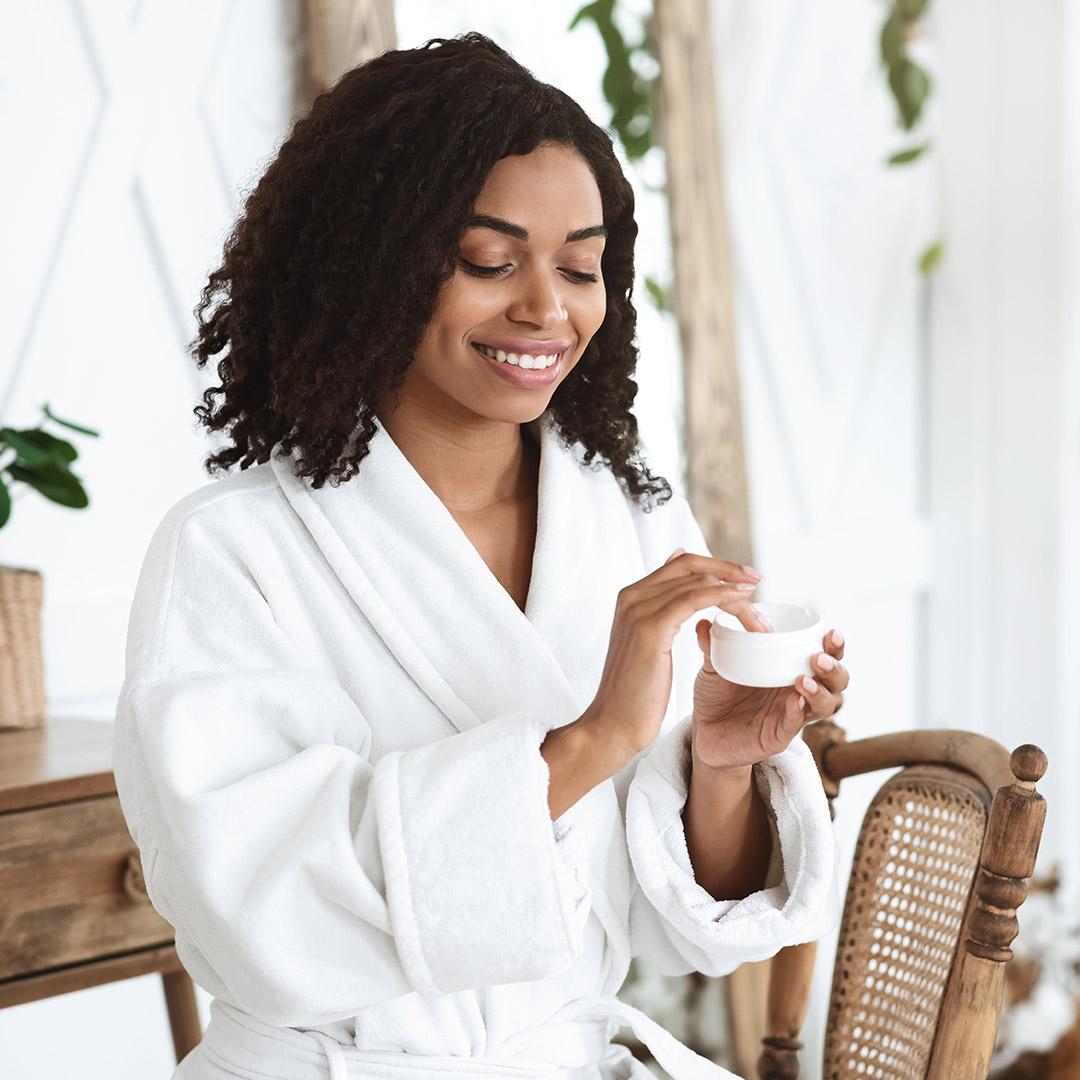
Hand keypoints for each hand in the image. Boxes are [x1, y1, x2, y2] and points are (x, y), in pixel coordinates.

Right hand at [585, 549, 771, 760]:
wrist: (613, 723)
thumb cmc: (635, 692)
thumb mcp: (647, 645)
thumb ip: (661, 614)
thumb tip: (680, 588)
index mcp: (631, 597)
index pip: (679, 564)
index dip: (715, 566)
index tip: (743, 578)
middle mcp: (632, 596)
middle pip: (689, 565)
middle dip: (728, 568)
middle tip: (757, 579)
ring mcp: (639, 609)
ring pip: (697, 582)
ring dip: (733, 590)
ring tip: (756, 605)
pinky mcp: (651, 628)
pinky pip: (695, 599)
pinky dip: (722, 596)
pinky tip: (742, 603)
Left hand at [688, 624, 848, 769]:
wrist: (704, 731)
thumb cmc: (717, 694)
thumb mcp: (713, 666)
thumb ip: (711, 646)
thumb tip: (704, 621)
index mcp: (791, 668)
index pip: (825, 654)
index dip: (834, 645)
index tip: (830, 632)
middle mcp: (798, 690)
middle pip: (836, 681)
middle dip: (834, 668)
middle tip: (819, 658)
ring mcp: (792, 714)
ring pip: (825, 705)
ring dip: (820, 691)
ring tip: (804, 679)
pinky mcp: (779, 736)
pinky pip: (795, 725)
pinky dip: (797, 712)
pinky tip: (793, 701)